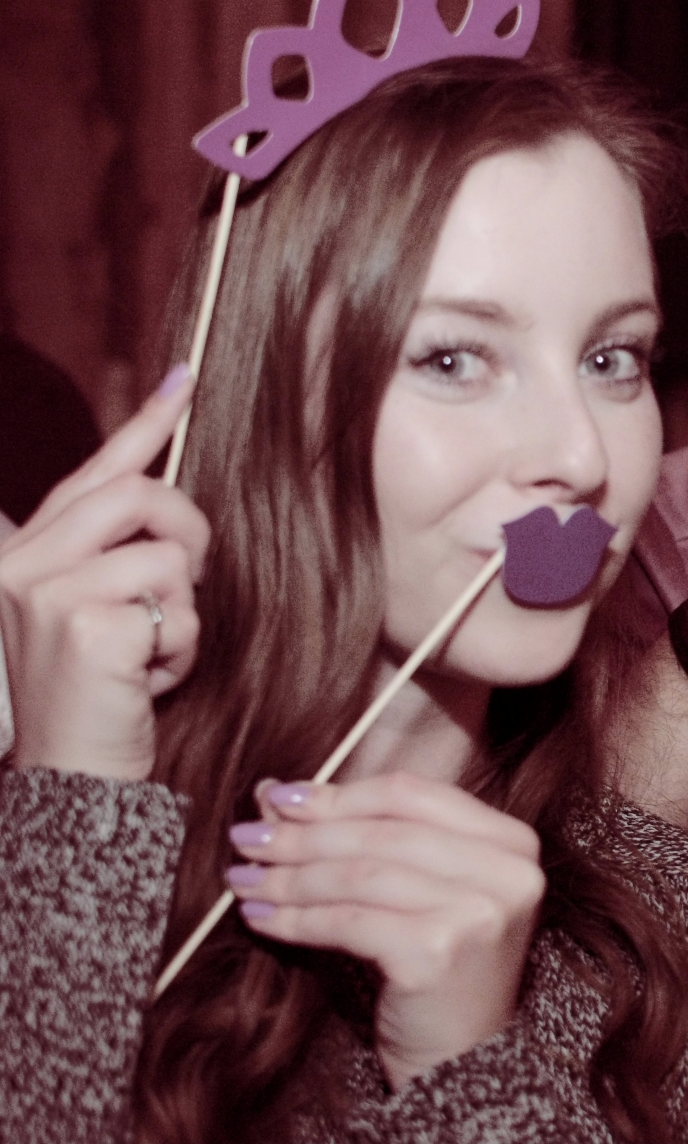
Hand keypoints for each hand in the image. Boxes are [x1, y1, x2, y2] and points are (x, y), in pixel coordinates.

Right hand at [0, 367, 206, 780]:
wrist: (73, 783)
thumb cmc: (99, 702)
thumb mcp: (103, 617)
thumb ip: (122, 557)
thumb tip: (167, 492)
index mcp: (23, 557)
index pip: (92, 473)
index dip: (144, 424)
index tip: (185, 380)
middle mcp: (22, 566)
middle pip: (141, 493)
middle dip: (188, 534)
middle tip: (186, 588)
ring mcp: (46, 593)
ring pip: (169, 553)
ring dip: (185, 609)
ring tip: (152, 653)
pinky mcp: (86, 625)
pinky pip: (180, 607)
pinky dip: (184, 647)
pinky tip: (149, 680)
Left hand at [226, 772, 545, 1086]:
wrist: (463, 1058)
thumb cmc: (440, 968)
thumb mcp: (419, 892)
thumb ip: (363, 837)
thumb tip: (273, 793)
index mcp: (511, 841)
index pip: (412, 794)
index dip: (340, 793)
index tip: (279, 798)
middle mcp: (507, 871)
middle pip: (382, 831)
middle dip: (304, 835)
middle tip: (246, 840)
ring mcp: (479, 911)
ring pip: (361, 874)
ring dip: (291, 877)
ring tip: (245, 881)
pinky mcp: (440, 952)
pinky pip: (349, 921)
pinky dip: (298, 918)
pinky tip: (264, 919)